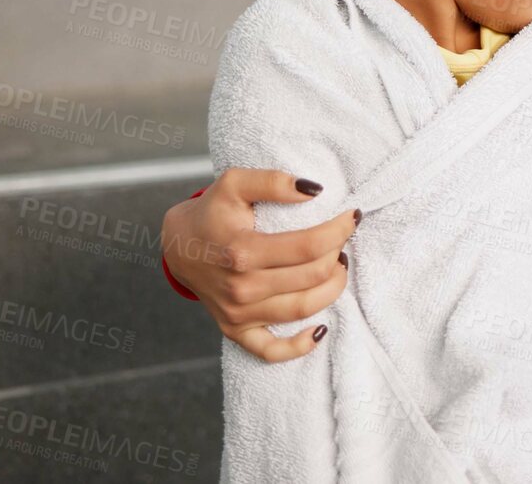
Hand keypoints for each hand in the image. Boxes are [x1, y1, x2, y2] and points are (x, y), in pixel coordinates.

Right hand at [161, 168, 358, 361]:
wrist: (179, 247)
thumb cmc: (211, 213)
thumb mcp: (234, 183)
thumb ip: (272, 181)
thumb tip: (313, 190)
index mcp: (242, 251)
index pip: (310, 245)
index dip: (340, 230)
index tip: (351, 217)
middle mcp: (241, 287)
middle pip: (313, 275)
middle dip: (338, 253)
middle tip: (341, 240)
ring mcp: (238, 313)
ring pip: (304, 308)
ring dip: (333, 287)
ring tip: (337, 266)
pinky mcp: (236, 330)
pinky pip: (271, 350)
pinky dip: (300, 346)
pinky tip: (321, 329)